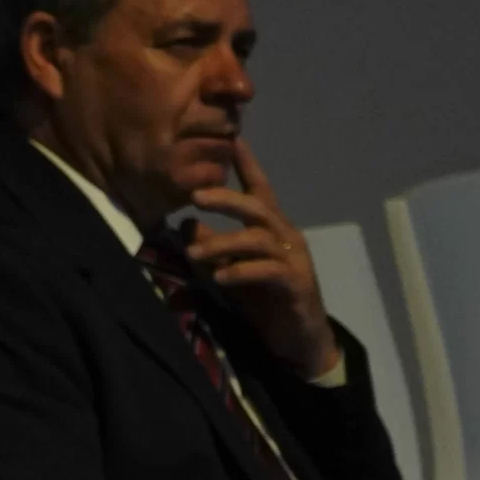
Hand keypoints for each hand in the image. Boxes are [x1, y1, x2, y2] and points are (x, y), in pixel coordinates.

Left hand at [183, 140, 339, 378]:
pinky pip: (268, 270)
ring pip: (258, 239)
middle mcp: (286, 236)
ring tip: (192, 254)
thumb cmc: (265, 301)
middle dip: (226, 197)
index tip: (233, 138)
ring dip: (223, 244)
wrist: (297, 340)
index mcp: (271, 228)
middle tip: (195, 196)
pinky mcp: (296, 283)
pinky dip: (241, 272)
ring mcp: (294, 259)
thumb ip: (211, 248)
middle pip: (256, 206)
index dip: (247, 164)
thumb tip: (183, 225)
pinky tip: (219, 278)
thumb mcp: (231, 270)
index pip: (260, 188)